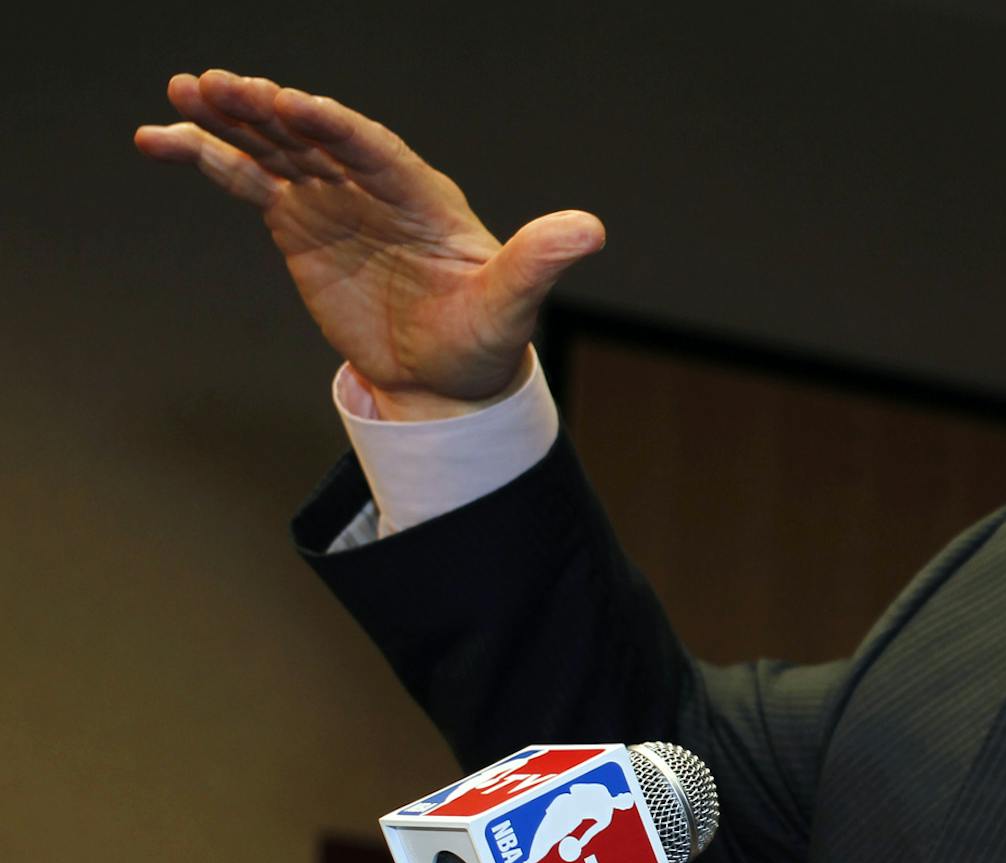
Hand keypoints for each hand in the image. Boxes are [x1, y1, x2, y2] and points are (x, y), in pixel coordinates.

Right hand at [135, 70, 603, 415]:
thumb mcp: (512, 305)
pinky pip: (247, 182)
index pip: (372, 148)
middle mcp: (373, 185)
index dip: (332, 125)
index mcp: (423, 194)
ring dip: (228, 121)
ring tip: (181, 92)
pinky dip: (206, 158)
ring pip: (275, 148)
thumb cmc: (486, 339)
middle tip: (218, 84)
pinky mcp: (299, 223)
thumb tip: (591, 230)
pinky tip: (158, 137)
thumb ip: (540, 262)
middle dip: (268, 111)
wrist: (448, 378)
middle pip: (315, 136)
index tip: (290, 104)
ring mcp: (332, 199)